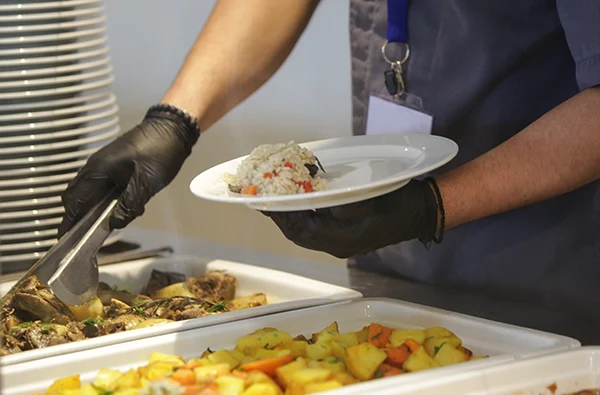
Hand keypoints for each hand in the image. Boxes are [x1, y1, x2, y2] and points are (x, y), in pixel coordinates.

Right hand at [58, 105, 198, 235]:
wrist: (172, 128)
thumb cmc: (160, 150)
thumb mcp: (147, 182)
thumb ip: (130, 204)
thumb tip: (115, 223)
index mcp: (98, 169)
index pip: (73, 199)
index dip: (69, 220)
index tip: (66, 237)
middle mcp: (96, 166)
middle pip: (78, 197)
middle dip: (82, 216)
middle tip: (90, 234)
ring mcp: (105, 165)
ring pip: (93, 193)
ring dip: (100, 208)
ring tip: (116, 220)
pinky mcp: (116, 165)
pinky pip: (106, 186)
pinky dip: (112, 200)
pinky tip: (129, 206)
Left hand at [264, 179, 439, 257]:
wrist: (420, 212)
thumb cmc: (397, 202)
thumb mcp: (370, 198)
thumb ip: (342, 204)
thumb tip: (316, 201)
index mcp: (341, 240)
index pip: (300, 229)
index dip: (280, 215)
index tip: (263, 200)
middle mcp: (337, 246)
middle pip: (298, 234)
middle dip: (279, 217)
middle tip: (260, 199)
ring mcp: (341, 244)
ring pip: (305, 234)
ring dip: (289, 218)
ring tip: (273, 201)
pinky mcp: (345, 237)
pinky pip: (315, 231)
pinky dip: (302, 218)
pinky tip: (297, 204)